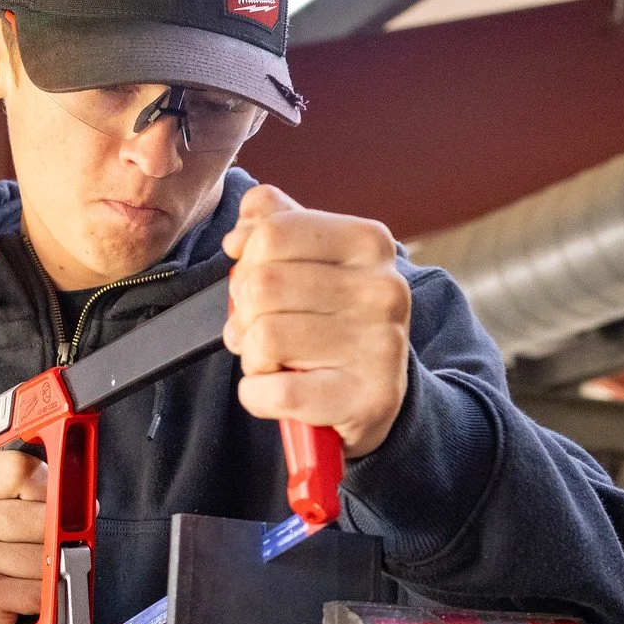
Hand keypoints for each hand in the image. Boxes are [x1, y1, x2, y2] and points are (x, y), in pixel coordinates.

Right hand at [0, 450, 48, 623]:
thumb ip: (29, 500)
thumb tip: (84, 502)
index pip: (21, 468)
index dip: (50, 488)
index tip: (55, 505)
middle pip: (42, 516)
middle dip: (57, 540)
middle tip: (46, 555)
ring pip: (46, 556)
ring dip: (51, 574)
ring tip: (29, 580)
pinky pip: (41, 590)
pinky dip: (45, 599)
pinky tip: (25, 601)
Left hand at [222, 184, 410, 458]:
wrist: (376, 389)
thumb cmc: (333, 317)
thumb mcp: (311, 260)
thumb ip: (274, 225)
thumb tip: (239, 236)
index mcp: (369, 242)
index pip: (271, 234)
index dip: (246, 263)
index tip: (257, 285)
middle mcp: (384, 289)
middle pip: (262, 286)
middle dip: (245, 314)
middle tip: (261, 330)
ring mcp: (382, 346)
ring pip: (265, 339)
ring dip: (252, 356)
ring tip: (277, 361)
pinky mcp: (370, 398)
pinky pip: (275, 392)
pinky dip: (257, 396)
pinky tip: (277, 390)